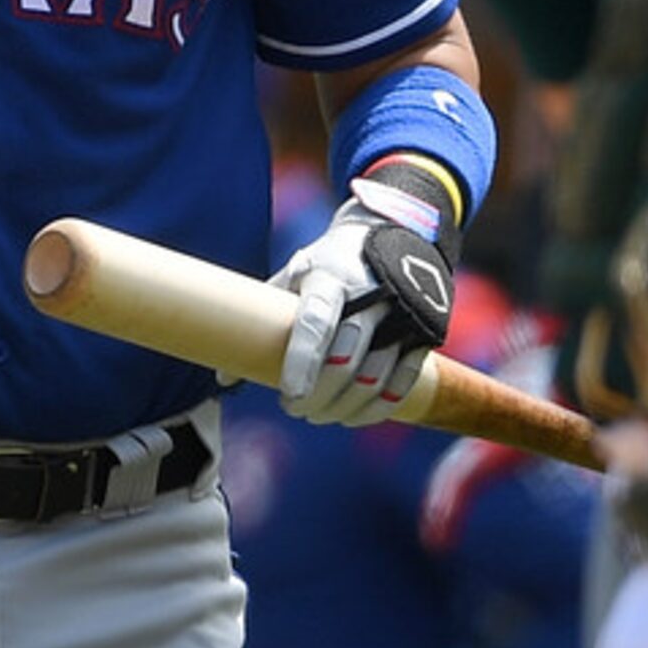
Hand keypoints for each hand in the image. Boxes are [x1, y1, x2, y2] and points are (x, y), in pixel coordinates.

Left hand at [267, 165, 459, 425]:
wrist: (396, 231)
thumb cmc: (329, 262)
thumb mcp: (294, 275)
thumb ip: (261, 321)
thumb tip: (223, 378)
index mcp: (330, 277)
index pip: (314, 324)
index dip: (301, 362)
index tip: (287, 395)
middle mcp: (370, 295)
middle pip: (345, 358)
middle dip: (319, 394)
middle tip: (295, 409)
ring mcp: (402, 314)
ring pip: (374, 376)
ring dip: (344, 406)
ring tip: (318, 416)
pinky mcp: (425, 331)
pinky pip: (404, 380)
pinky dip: (377, 407)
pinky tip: (353, 416)